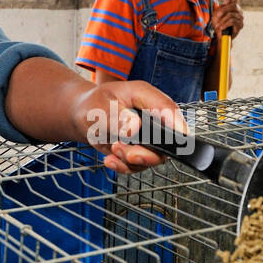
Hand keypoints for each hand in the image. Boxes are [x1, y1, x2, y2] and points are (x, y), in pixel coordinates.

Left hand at [70, 80, 188, 174]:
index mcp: (144, 96)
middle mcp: (151, 116)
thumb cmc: (93, 104)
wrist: (83, 115)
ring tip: (113, 149)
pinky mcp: (141, 149)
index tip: (178, 137)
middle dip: (147, 153)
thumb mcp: (98, 107)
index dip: (176, 124)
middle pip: (167, 139)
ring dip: (131, 160)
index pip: (167, 108)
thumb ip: (115, 117)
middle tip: (127, 153)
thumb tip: (133, 127)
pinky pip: (139, 165)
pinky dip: (124, 166)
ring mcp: (148, 135)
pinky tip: (110, 159)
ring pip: (153, 156)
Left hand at [211, 0, 243, 38]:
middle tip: (217, 16)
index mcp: (233, 7)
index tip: (225, 2)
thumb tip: (226, 3)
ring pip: (231, 14)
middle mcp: (239, 11)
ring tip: (217, 25)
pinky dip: (225, 24)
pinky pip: (232, 21)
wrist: (220, 36)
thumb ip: (221, 7)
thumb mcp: (217, 14)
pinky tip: (221, 28)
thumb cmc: (218, 24)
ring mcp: (240, 18)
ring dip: (222, 20)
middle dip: (224, 10)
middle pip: (234, 5)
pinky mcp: (240, 25)